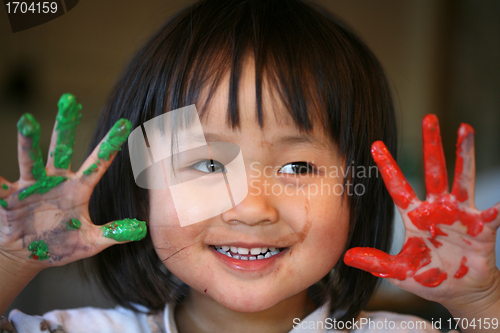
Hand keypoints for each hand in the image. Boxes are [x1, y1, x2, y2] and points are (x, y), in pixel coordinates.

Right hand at [0, 94, 145, 271]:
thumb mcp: (90, 241)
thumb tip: (144, 229)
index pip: (98, 164)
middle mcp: (54, 181)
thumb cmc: (60, 244)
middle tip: (70, 100)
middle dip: (65, 126)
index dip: (110, 145)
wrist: (26, 254)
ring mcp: (30, 186)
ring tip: (27, 121)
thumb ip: (114, 233)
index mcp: (77, 189)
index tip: (125, 124)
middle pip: (60, 149)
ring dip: (28, 142)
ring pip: (30, 159)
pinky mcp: (7, 197)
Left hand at [344, 114, 499, 306]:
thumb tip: (347, 256)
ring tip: (465, 129)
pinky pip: (491, 214)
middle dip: (431, 144)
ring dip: (464, 154)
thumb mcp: (400, 271)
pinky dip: (496, 208)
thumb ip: (377, 262)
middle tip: (428, 118)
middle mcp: (437, 208)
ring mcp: (460, 214)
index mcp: (415, 215)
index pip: (398, 186)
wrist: (462, 292)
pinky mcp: (481, 227)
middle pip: (434, 170)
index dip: (388, 166)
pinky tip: (499, 202)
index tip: (375, 145)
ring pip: (462, 178)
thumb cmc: (431, 277)